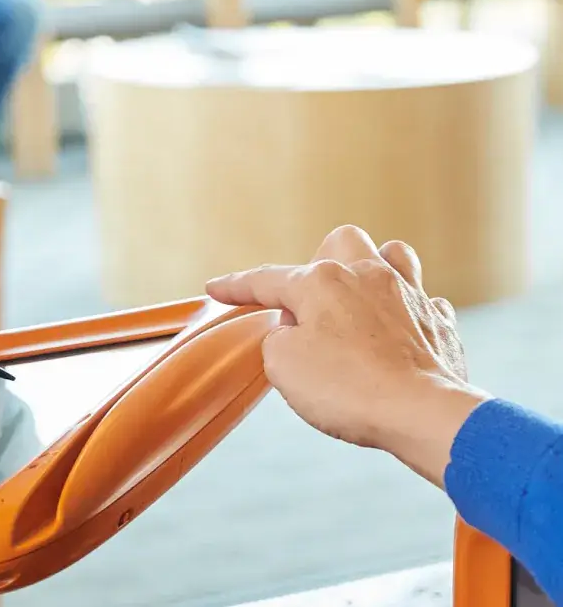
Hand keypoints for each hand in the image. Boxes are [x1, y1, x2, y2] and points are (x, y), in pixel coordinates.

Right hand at [206, 225, 485, 485]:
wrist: (424, 415)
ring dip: (377, 268)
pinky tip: (405, 330)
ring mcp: (409, 296)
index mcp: (321, 282)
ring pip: (394, 254)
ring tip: (365, 294)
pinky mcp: (440, 325)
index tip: (216, 289)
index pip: (266, 278)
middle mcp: (366, 275)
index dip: (237, 286)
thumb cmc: (351, 389)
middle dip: (322, 260)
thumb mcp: (283, 366)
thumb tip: (293, 333)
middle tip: (314, 298)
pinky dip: (414, 313)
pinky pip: (429, 303)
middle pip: (339, 241)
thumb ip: (277, 339)